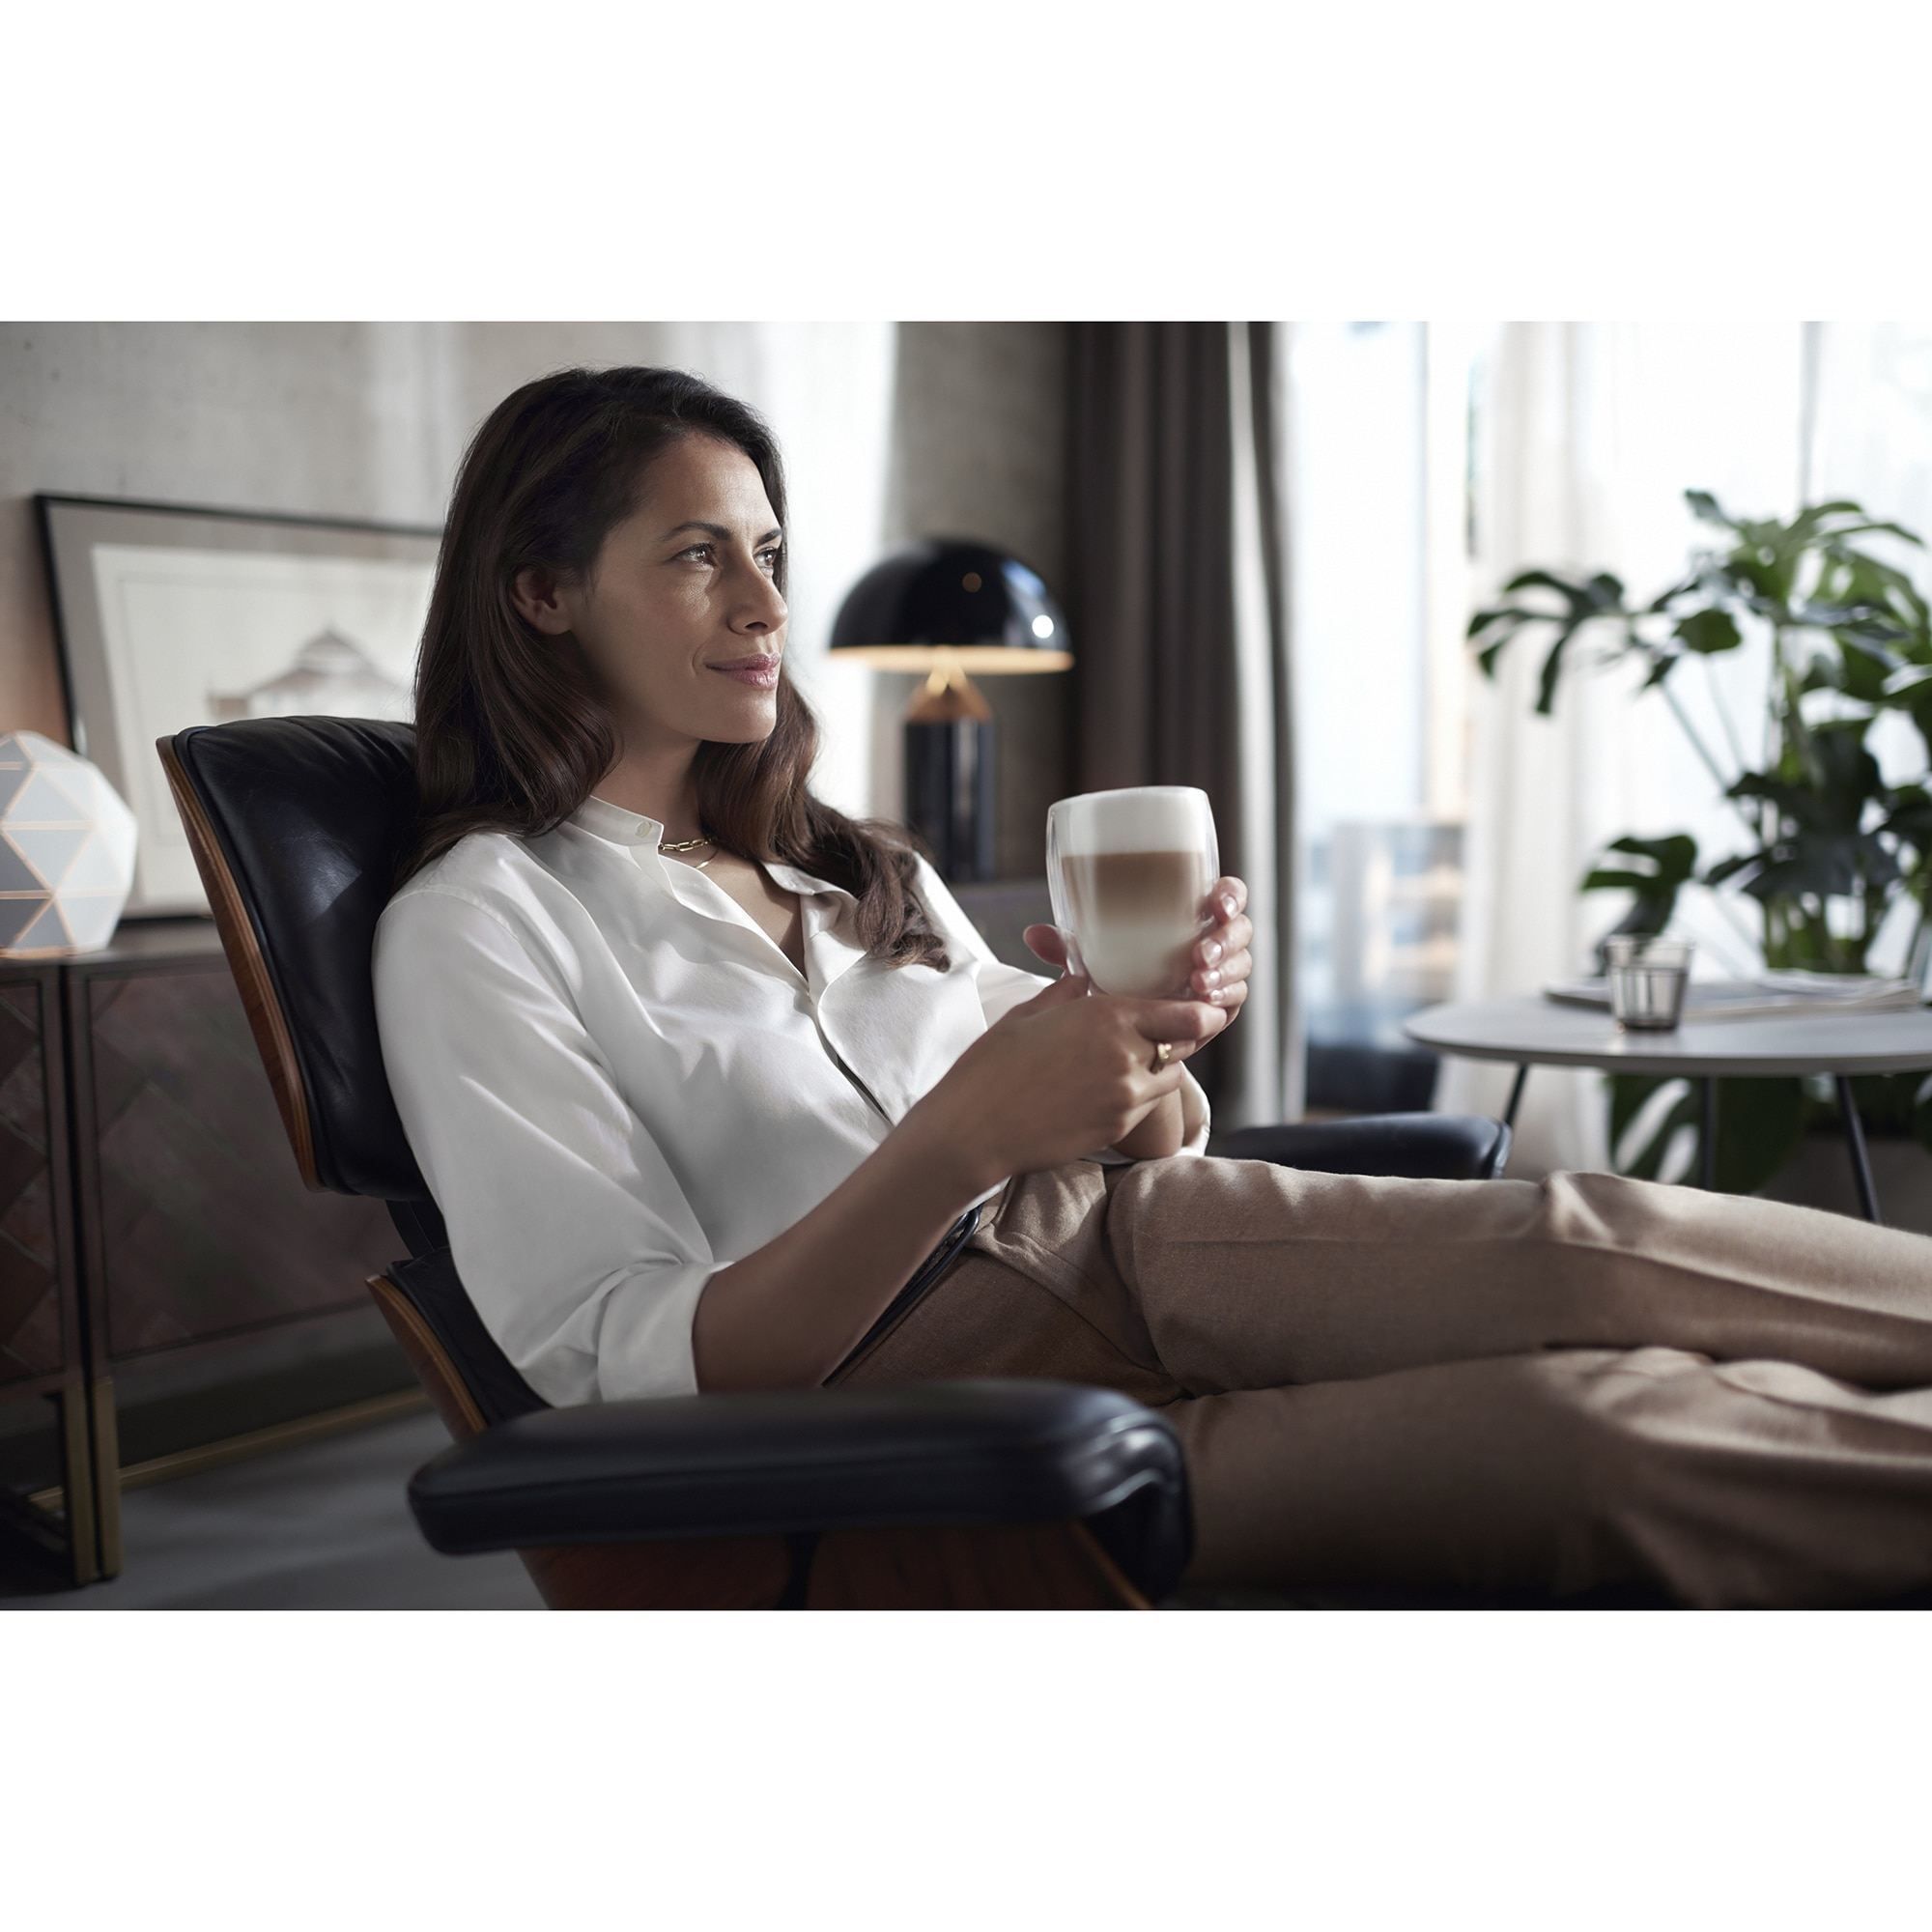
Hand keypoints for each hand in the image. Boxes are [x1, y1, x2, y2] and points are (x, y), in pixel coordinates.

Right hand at [922, 970, 1225, 1191]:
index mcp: (1107, 1017)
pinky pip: (1145, 1106)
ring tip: (1128, 1062)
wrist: (973, 1131)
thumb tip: (1082, 977)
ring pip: (1170, 1078)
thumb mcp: (1027, 1015)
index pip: (1187, 1015)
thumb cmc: (990, 1067)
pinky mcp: (1117, 1128)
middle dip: (1179, 1037)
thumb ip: (1065, 993)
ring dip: (1160, 1068)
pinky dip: (1138, 1095)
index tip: (1206, 1009)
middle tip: (1165, 1032)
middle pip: (1184, 1045)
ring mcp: (1125, 1097)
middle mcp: (1127, 1055)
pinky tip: (1105, 1089)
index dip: (1203, 1012)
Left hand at [1022, 874, 1252, 1065]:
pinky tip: (1207, 1003)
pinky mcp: (1221, 1007)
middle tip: (1199, 955)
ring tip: (1198, 982)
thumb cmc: (1113, 975)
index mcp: (1191, 915)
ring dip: (1225, 973)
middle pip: (1241, 931)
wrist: (1123, 1025)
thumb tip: (1035, 935)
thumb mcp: (1092, 958)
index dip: (1230, 896)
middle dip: (1226, 941)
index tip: (1214, 904)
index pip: (1226, 895)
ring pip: (1242, 966)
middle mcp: (1213, 941)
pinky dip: (1225, 1000)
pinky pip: (1236, 1001)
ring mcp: (1221, 974)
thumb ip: (1068, 948)